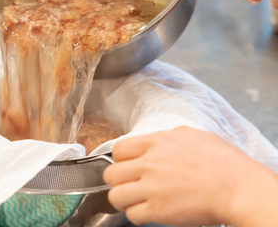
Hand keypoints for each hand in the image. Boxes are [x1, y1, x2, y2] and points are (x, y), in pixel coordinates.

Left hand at [103, 126, 277, 226]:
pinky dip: (136, 215)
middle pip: (111, 173)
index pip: (118, 149)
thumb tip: (159, 139)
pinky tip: (147, 212)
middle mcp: (150, 164)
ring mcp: (152, 188)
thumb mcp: (193, 135)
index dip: (120, 159)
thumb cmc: (223, 162)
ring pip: (115, 195)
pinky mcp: (158, 210)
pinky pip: (132, 215)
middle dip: (117, 180)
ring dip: (122, 199)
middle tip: (127, 184)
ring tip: (132, 200)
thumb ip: (169, 136)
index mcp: (157, 143)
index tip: (126, 165)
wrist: (238, 188)